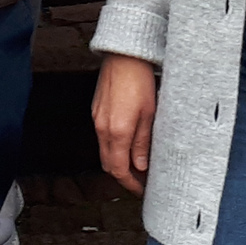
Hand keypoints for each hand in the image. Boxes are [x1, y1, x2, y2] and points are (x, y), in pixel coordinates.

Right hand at [92, 53, 156, 194]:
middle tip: (141, 179)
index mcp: (117, 132)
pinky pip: (102, 137)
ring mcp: (97, 119)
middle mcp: (102, 128)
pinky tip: (127, 142)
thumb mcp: (149, 115)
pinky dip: (113, 146)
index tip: (141, 190)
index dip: (130, 184)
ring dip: (118, 160)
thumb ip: (142, 143)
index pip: (119, 170)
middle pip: (108, 164)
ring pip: (104, 151)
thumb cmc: (140, 81)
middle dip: (123, 175)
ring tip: (137, 162)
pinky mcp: (96, 110)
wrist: (124, 55)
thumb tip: (140, 166)